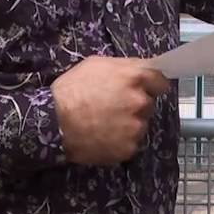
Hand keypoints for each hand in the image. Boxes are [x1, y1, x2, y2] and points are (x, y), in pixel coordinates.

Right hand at [51, 56, 169, 164]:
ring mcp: (136, 127)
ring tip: (105, 123)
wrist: (53, 122)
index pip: (160, 81)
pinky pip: (130, 142)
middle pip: (149, 104)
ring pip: (140, 124)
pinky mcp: (128, 148)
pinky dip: (120, 141)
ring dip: (129, 124)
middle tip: (115, 106)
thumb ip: (125, 66)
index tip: (145, 89)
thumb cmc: (72, 89)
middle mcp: (140, 102)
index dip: (151, 85)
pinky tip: (103, 136)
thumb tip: (142, 69)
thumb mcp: (96, 64)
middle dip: (136, 104)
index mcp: (135, 77)